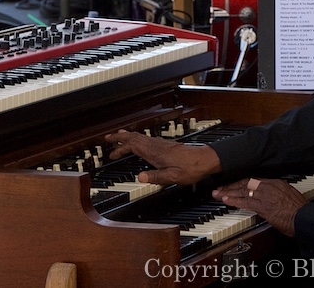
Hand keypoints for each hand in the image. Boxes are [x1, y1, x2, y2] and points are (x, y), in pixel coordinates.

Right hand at [104, 129, 221, 184]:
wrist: (205, 160)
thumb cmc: (191, 168)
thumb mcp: (172, 177)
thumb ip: (156, 177)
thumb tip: (140, 177)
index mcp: (155, 152)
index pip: (133, 144)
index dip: (120, 145)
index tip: (110, 148)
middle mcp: (157, 146)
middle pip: (134, 137)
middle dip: (120, 137)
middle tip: (108, 138)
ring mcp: (161, 144)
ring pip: (140, 137)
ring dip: (128, 137)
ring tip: (119, 137)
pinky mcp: (166, 146)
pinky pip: (147, 139)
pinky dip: (138, 139)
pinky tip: (139, 143)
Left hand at [212, 177, 307, 236]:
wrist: (304, 218)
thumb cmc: (299, 211)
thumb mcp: (289, 196)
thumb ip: (278, 194)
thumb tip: (271, 198)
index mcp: (275, 183)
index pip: (253, 181)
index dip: (241, 183)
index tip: (233, 185)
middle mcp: (269, 186)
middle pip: (245, 184)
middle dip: (231, 186)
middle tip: (220, 188)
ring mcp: (265, 196)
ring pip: (242, 191)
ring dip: (228, 192)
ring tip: (218, 194)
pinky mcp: (264, 206)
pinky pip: (245, 202)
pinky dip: (234, 201)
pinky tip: (226, 200)